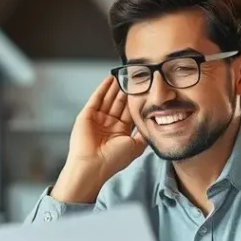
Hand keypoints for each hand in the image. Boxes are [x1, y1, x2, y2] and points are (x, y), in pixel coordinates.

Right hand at [51, 76, 146, 202]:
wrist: (93, 166)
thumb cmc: (114, 160)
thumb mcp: (136, 146)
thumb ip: (143, 134)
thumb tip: (154, 125)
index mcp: (120, 132)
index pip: (129, 112)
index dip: (136, 101)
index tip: (144, 89)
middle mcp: (109, 124)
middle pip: (119, 103)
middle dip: (126, 90)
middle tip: (133, 77)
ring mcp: (97, 119)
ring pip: (108, 99)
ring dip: (115, 87)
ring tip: (123, 74)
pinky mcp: (87, 115)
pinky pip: (96, 99)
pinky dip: (102, 88)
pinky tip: (109, 79)